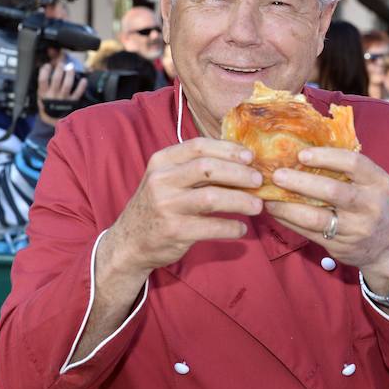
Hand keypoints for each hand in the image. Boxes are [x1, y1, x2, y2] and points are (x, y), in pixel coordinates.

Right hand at [37, 62, 87, 125]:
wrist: (53, 120)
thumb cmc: (48, 104)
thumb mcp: (41, 95)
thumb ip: (43, 84)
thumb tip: (46, 67)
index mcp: (43, 94)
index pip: (42, 80)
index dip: (45, 71)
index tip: (48, 65)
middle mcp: (53, 96)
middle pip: (56, 80)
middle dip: (59, 69)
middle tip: (61, 63)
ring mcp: (63, 99)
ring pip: (67, 85)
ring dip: (69, 74)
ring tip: (70, 67)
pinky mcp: (72, 102)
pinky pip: (77, 93)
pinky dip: (81, 87)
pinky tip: (84, 80)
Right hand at [105, 138, 264, 276]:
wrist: (130, 241)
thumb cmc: (159, 204)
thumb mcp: (167, 178)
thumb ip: (195, 167)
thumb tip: (241, 160)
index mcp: (162, 161)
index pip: (199, 146)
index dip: (228, 149)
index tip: (250, 156)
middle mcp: (161, 180)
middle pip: (208, 168)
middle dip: (238, 173)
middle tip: (259, 181)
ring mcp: (166, 206)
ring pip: (212, 197)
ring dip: (240, 200)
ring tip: (257, 206)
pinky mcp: (174, 231)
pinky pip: (211, 227)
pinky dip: (231, 228)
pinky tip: (241, 229)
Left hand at [263, 147, 388, 286]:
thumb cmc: (373, 205)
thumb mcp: (372, 184)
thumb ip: (349, 170)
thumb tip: (304, 151)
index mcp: (378, 182)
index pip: (354, 163)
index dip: (326, 157)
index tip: (302, 154)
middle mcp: (369, 205)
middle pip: (332, 191)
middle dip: (300, 182)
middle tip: (277, 175)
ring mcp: (355, 228)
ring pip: (316, 217)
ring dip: (288, 206)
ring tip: (268, 197)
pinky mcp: (340, 246)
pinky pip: (309, 232)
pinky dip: (289, 221)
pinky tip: (276, 211)